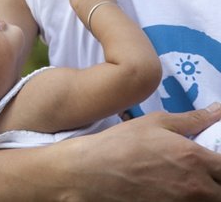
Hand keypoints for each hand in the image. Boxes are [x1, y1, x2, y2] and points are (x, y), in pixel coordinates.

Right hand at [67, 106, 220, 200]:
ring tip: (189, 183)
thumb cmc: (124, 143)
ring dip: (205, 194)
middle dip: (217, 182)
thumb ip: (192, 119)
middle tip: (206, 174)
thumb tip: (218, 110)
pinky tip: (174, 193)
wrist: (94, 173)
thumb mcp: (157, 122)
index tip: (215, 161)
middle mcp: (195, 187)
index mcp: (195, 159)